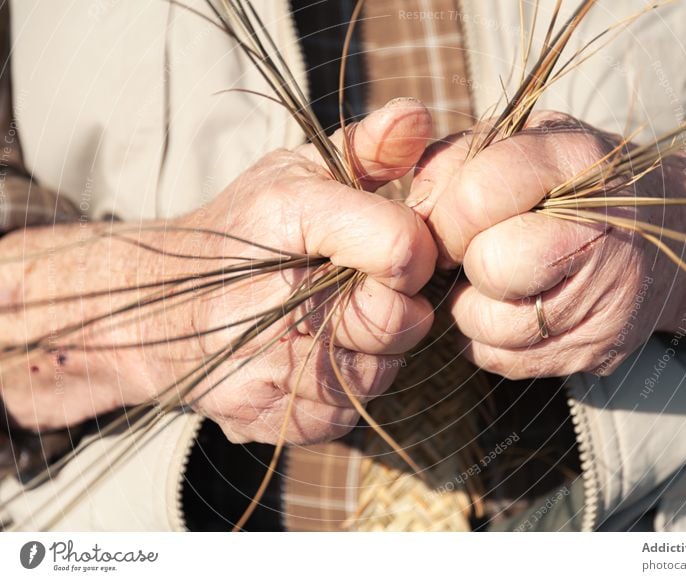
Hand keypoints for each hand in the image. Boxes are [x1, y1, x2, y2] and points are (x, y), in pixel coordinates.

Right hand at [2, 99, 436, 443]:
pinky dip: (342, 385)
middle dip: (396, 304)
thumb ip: (367, 148)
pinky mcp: (271, 419)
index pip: (402, 251)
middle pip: (400, 321)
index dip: (416, 250)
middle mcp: (276, 302)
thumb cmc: (243, 231)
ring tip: (334, 318)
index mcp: (288, 218)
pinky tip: (313, 354)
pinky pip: (347, 411)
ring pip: (381, 372)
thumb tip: (418, 116)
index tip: (399, 246)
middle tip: (363, 287)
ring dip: (373, 348)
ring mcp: (269, 371)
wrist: (155, 311)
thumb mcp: (295, 172)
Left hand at [407, 111, 685, 378]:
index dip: (447, 213)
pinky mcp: (595, 352)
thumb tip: (410, 215)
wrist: (670, 234)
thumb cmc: (574, 180)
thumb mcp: (521, 139)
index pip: (478, 196)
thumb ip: (456, 160)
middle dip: (467, 259)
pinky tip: (517, 306)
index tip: (453, 216)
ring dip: (474, 303)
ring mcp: (604, 303)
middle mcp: (601, 236)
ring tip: (503, 277)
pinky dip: (491, 337)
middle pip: (488, 267)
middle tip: (482, 247)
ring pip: (486, 324)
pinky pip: (500, 360)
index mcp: (577, 162)